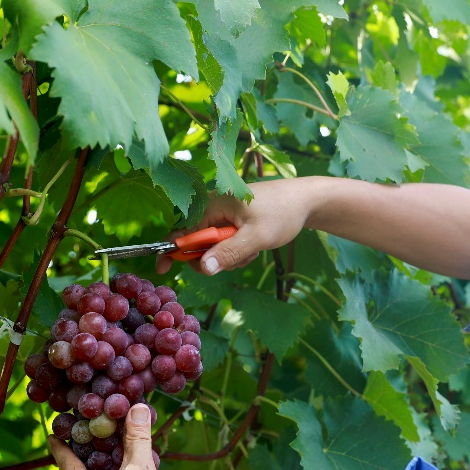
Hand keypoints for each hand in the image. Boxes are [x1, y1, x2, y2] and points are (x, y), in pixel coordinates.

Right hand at [155, 179, 317, 275]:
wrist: (306, 200)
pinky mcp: (234, 220)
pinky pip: (226, 242)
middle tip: (235, 260)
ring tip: (252, 250)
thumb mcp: (256, 237)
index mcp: (213, 204)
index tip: (163, 270)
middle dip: (213, 257)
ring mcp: (224, 214)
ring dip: (229, 256)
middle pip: (197, 242)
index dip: (171, 251)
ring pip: (214, 246)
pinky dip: (237, 250)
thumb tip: (203, 269)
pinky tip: (254, 247)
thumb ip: (229, 253)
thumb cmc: (282, 213)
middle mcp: (214, 207)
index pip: (182, 230)